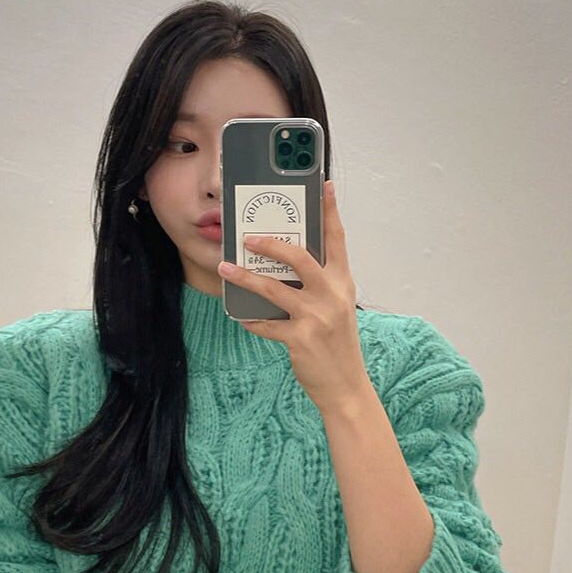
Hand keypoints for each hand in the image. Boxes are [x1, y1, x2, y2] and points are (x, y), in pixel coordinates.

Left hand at [217, 180, 371, 414]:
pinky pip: (266, 323)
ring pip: (273, 288)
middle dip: (271, 243)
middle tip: (248, 237)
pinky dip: (252, 320)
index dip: (331, 211)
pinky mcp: (300, 339)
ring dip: (244, 277)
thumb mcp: (337, 309)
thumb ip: (319, 286)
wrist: (346, 387)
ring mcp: (316, 317)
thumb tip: (283, 267)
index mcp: (343, 283)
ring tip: (225, 268)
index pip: (337, 240)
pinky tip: (242, 317)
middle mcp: (332, 296)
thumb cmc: (338, 345)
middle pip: (300, 257)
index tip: (326, 185)